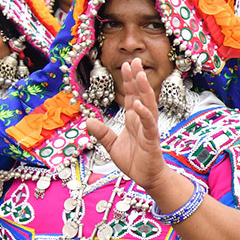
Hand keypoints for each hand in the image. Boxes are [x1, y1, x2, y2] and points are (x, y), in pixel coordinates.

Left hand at [85, 59, 172, 191]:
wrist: (147, 178)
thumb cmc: (134, 162)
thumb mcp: (112, 145)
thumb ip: (102, 133)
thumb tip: (88, 121)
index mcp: (134, 120)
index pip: (132, 96)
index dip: (129, 81)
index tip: (126, 65)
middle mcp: (142, 121)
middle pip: (141, 95)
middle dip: (138, 78)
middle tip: (135, 60)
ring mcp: (148, 129)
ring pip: (148, 105)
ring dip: (144, 90)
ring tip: (139, 75)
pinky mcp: (151, 140)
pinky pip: (149, 125)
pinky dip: (144, 114)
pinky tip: (139, 105)